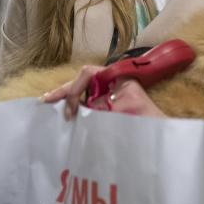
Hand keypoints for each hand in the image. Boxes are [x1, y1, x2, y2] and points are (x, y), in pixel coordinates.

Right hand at [41, 65, 166, 120]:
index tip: (71, 109)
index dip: (75, 89)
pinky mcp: (108, 105)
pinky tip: (64, 113)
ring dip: (68, 98)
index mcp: (116, 77)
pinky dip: (76, 107)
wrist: (157, 130)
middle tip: (45, 101)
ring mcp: (110, 92)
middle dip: (64, 90)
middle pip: (82, 80)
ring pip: (83, 90)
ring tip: (50, 105)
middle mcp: (111, 82)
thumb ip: (99, 106)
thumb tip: (81, 109)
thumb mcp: (122, 108)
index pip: (88, 73)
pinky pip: (88, 102)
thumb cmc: (145, 116)